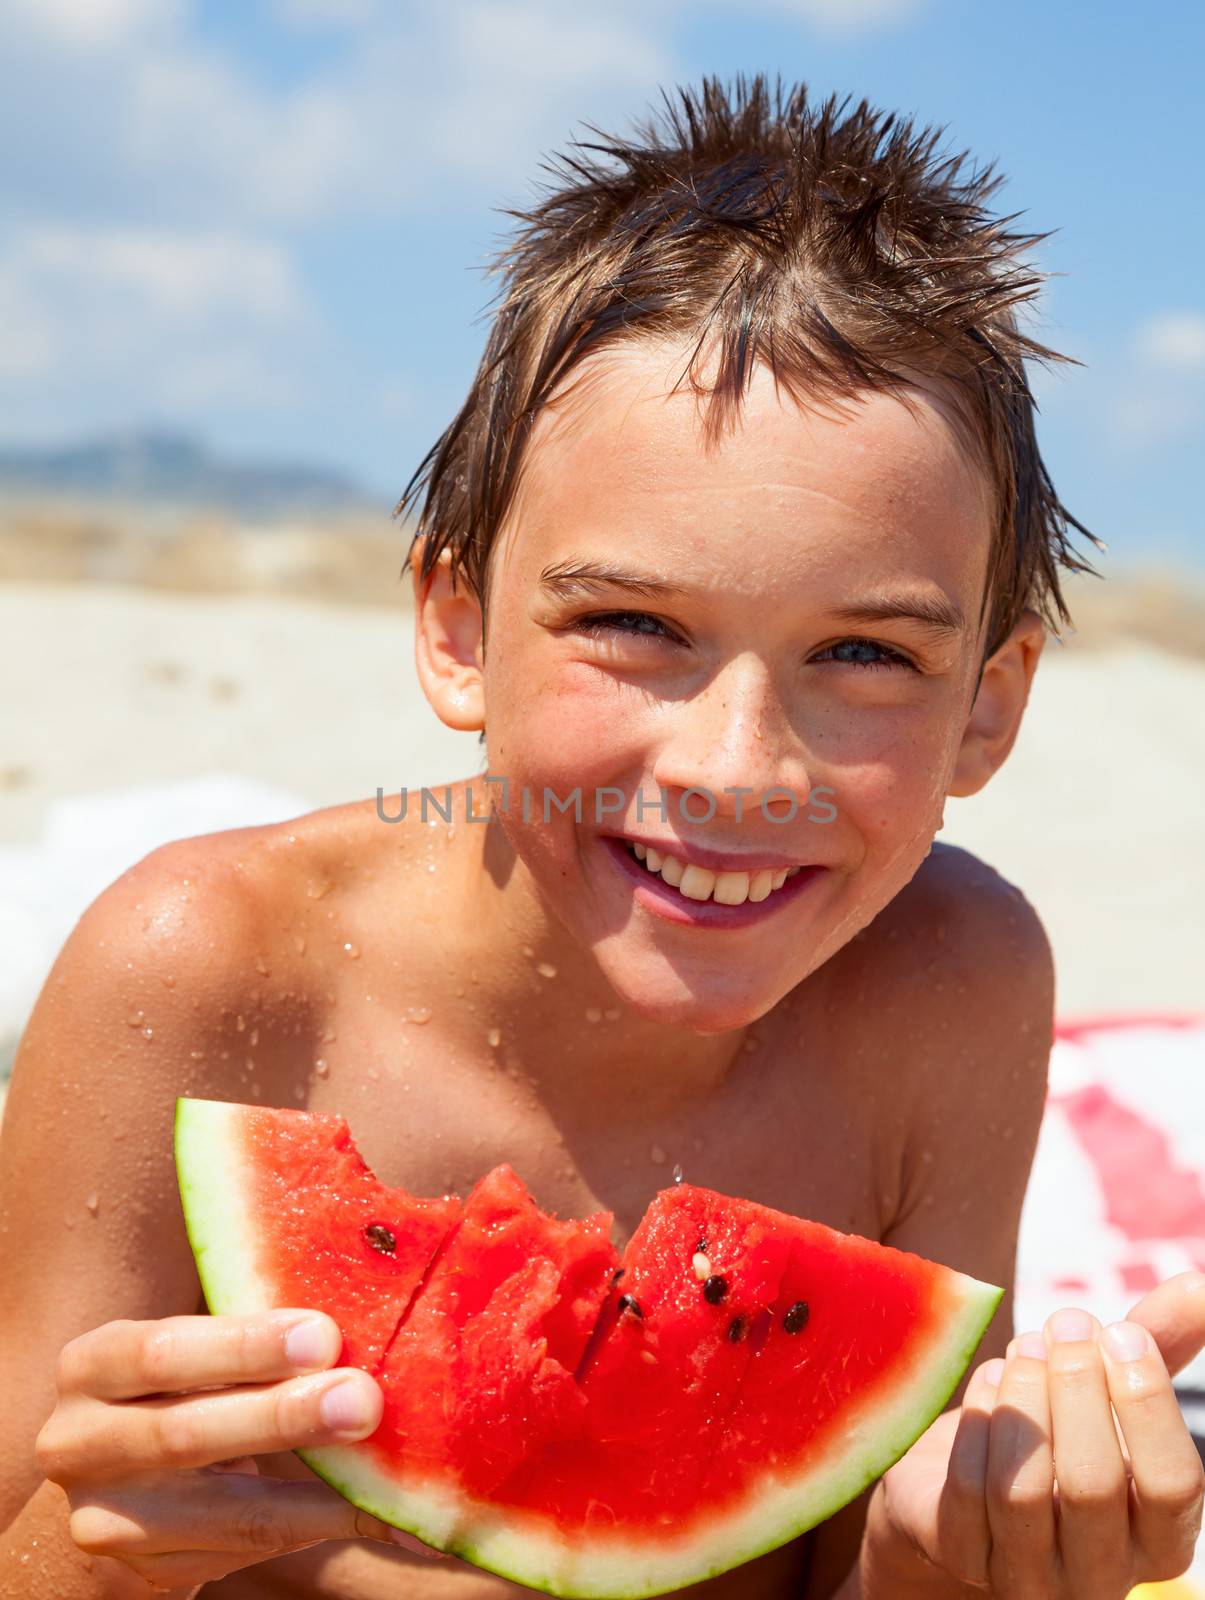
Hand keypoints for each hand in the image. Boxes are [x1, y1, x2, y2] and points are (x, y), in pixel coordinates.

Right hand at [36, 1310, 445, 1593]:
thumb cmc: (180, 1382)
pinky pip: (242, 1551)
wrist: (118, 1480)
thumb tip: (359, 1290)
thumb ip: (247, 1331)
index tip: (324, 1334)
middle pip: (183, 1436)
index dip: (243, 1345)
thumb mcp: (188, 1349)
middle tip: (363, 1400)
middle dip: (282, 1417)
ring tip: (383, 1473)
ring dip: (311, 1495)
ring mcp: (105, 1520)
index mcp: (91, 1365)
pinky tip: (372, 1510)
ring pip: (218, 1512)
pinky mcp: (144, 1573)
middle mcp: (78, 1445)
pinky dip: (313, 1528)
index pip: (161, 1351)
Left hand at [864, 1271, 1204, 1596]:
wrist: (962, 1484)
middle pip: (1094, 1486)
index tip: (1120, 1332)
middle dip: (1078, 1388)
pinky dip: (979, 1423)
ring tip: (1026, 1345)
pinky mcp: (962, 1554)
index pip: (1175, 1487)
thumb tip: (1200, 1283)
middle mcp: (1099, 1571)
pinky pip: (968, 1491)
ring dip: (1025, 1401)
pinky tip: (989, 1380)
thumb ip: (1159, 1344)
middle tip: (1065, 1320)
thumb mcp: (1111, 1389)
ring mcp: (1027, 1574)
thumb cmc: (1058, 1430)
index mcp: (1157, 1537)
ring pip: (1024, 1492)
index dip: (1149, 1404)